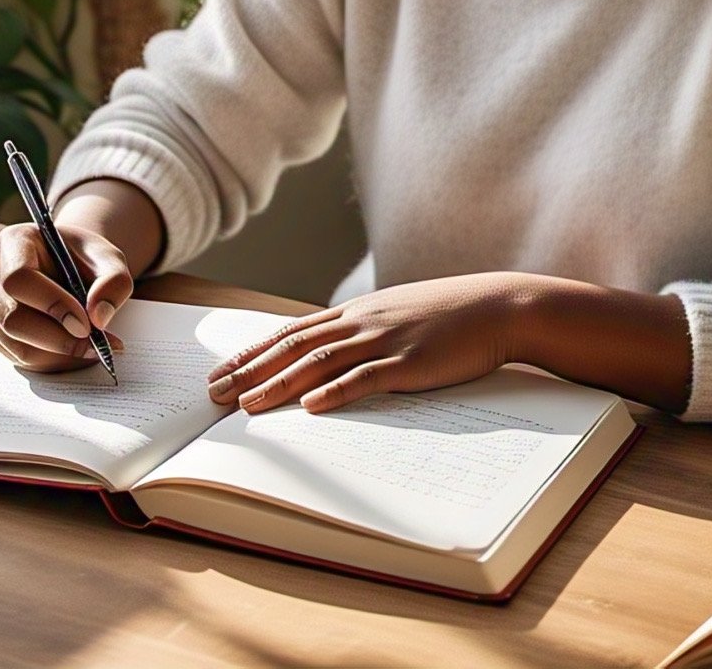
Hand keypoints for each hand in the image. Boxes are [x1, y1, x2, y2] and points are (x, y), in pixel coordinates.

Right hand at [0, 222, 129, 372]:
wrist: (71, 267)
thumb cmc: (86, 259)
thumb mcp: (110, 260)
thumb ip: (113, 282)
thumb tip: (98, 316)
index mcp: (14, 241)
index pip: (19, 278)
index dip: (51, 304)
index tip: (86, 324)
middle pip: (10, 317)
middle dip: (56, 338)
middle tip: (94, 344)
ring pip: (12, 342)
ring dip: (56, 354)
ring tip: (93, 348)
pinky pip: (16, 355)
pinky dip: (50, 360)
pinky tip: (77, 351)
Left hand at [206, 273, 525, 413]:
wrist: (498, 306)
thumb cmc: (450, 315)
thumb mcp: (398, 314)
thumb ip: (364, 330)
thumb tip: (330, 354)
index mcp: (357, 311)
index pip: (292, 332)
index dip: (252, 352)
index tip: (220, 371)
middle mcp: (362, 321)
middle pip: (294, 346)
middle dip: (249, 370)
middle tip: (213, 393)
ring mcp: (385, 339)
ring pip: (320, 362)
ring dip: (279, 384)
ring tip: (246, 405)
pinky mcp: (410, 362)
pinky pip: (367, 378)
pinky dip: (336, 392)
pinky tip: (311, 406)